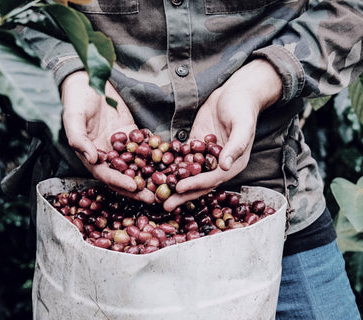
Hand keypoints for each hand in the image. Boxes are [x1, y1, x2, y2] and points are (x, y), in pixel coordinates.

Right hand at [61, 71, 154, 202]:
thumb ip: (79, 139)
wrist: (86, 80)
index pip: (106, 175)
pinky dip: (156, 155)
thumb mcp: (73, 118)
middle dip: (139, 188)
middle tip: (155, 197)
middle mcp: (106, 155)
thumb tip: (93, 159)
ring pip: (136, 165)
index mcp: (90, 156)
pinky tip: (170, 162)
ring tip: (166, 185)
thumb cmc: (75, 99)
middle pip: (123, 176)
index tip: (134, 187)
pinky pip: (145, 146)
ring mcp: (120, 145)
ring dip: (150, 176)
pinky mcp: (131, 133)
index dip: (119, 182)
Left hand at [163, 59, 282, 210]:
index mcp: (233, 163)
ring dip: (174, 185)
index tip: (179, 188)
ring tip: (157, 195)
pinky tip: (156, 174)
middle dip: (181, 194)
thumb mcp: (243, 125)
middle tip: (164, 205)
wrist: (235, 93)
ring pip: (188, 174)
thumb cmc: (242, 108)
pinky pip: (182, 159)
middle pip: (198, 183)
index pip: (212, 179)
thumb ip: (236, 146)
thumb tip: (224, 166)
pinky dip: (170, 167)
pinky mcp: (195, 146)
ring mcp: (206, 156)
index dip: (196, 185)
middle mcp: (219, 164)